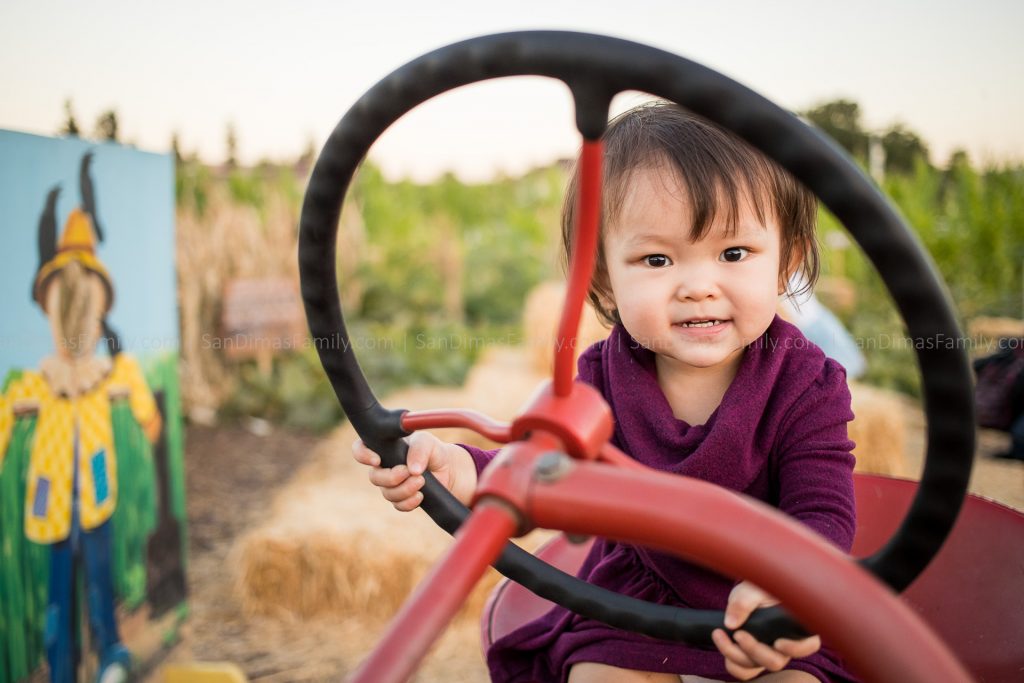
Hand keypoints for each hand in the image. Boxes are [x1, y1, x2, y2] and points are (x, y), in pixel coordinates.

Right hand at [352, 431, 470, 510]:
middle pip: (374, 477)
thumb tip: (411, 469)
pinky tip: (421, 495)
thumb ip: (419, 450)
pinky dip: (409, 502)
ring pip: (387, 493)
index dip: (363, 455)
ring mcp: (391, 485)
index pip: (360, 449)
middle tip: (408, 472)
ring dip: (404, 489)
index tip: (377, 460)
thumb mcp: (427, 442)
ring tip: (421, 480)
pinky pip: (398, 505)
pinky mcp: (402, 498)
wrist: (449, 470)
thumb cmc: (433, 450)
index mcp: (384, 448)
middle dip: (391, 477)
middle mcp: (384, 467)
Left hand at [710, 581, 820, 680]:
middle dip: (753, 650)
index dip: (795, 649)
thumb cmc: (758, 588)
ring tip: (720, 634)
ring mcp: (767, 654)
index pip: (808, 645)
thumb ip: (745, 601)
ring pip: (756, 668)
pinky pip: (743, 671)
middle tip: (738, 634)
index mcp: (795, 627)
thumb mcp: (753, 588)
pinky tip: (721, 641)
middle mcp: (784, 646)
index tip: (778, 642)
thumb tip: (731, 623)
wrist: (747, 593)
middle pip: (775, 662)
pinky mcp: (751, 657)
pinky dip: (730, 662)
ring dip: (735, 655)